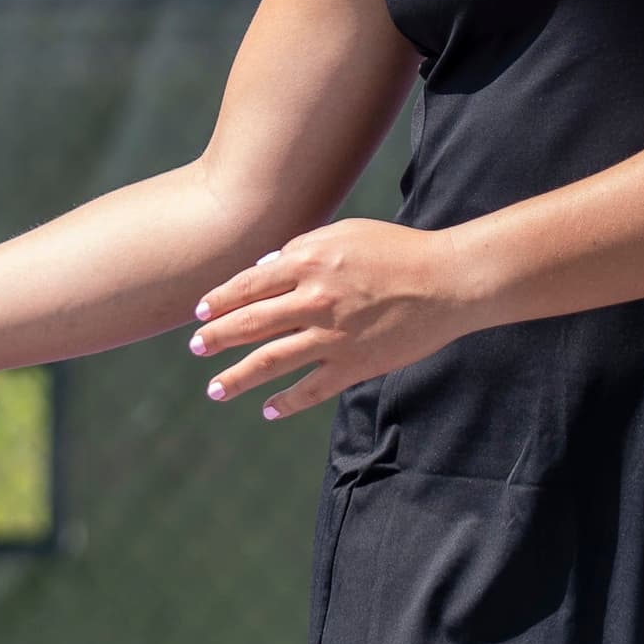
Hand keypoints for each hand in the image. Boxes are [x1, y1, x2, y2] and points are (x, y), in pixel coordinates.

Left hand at [187, 221, 478, 420]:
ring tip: (215, 388)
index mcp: (308, 263)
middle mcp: (314, 300)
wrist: (447, 281)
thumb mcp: (346, 233)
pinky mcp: (354, 364)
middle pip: (250, 324)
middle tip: (196, 348)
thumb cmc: (397, 250)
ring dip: (237, 377)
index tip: (199, 313)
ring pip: (270, 361)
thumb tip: (262, 268)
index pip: (248, 285)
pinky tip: (268, 410)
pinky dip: (286, 402)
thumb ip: (301, 248)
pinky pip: (311, 388)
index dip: (219, 300)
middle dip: (216, 338)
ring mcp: (332, 336)